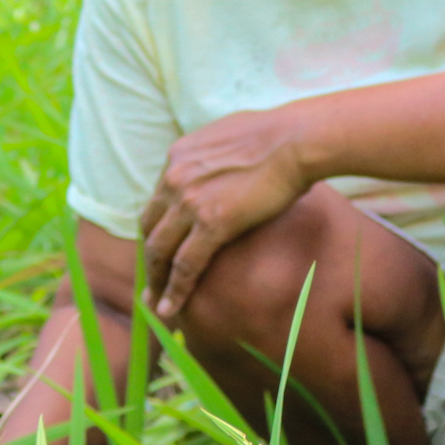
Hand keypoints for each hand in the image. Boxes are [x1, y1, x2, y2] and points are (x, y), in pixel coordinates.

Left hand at [139, 109, 312, 319]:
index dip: (158, 227)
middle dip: (149, 257)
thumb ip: (213, 153)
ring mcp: (189, 202)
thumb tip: (220, 162)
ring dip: (156, 280)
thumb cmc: (278, 135)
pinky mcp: (211, 223)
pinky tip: (171, 309)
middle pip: (150, 228)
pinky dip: (175, 290)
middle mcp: (174, 178)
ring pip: (160, 251)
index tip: (161, 246)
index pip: (158, 201)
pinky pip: (185, 265)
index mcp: (178, 157)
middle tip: (150, 281)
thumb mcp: (229, 135)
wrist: (295, 140)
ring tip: (156, 303)